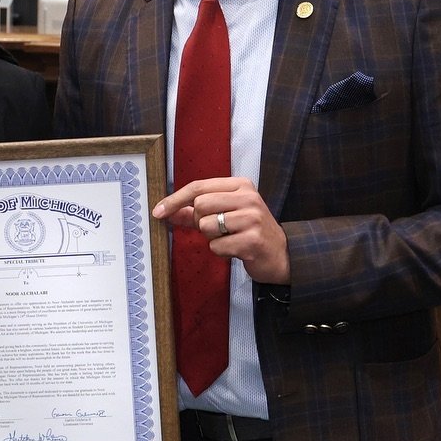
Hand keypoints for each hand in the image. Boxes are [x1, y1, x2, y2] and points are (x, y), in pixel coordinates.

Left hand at [153, 177, 289, 284]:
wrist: (282, 255)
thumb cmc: (249, 232)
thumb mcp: (225, 215)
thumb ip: (195, 212)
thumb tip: (168, 212)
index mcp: (241, 185)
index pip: (199, 187)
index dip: (175, 199)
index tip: (158, 211)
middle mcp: (248, 198)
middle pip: (200, 206)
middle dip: (200, 222)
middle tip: (217, 229)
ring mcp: (252, 219)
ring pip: (206, 226)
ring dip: (212, 238)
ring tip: (230, 238)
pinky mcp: (252, 240)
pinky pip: (216, 246)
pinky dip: (221, 251)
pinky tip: (236, 250)